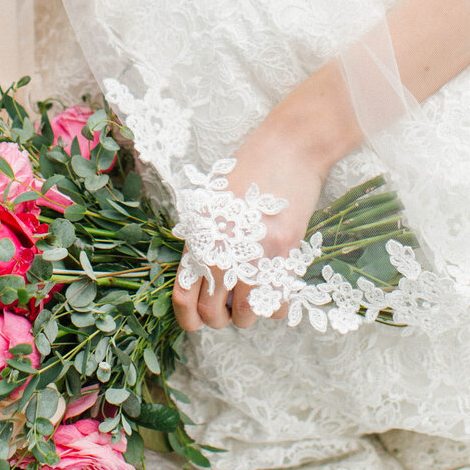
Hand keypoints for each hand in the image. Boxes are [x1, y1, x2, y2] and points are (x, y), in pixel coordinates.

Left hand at [172, 62, 360, 333]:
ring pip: (246, 315)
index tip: (200, 321)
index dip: (190, 319)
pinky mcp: (282, 252)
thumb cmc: (250, 170)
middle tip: (233, 305)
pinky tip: (277, 286)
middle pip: (213, 314)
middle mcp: (219, 251)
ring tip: (255, 295)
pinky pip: (276, 302)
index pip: (183, 297)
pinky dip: (276, 304)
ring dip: (250, 313)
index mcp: (199, 237)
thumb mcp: (214, 202)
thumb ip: (205, 240)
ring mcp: (251, 254)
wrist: (287, 149)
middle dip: (222, 318)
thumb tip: (204, 281)